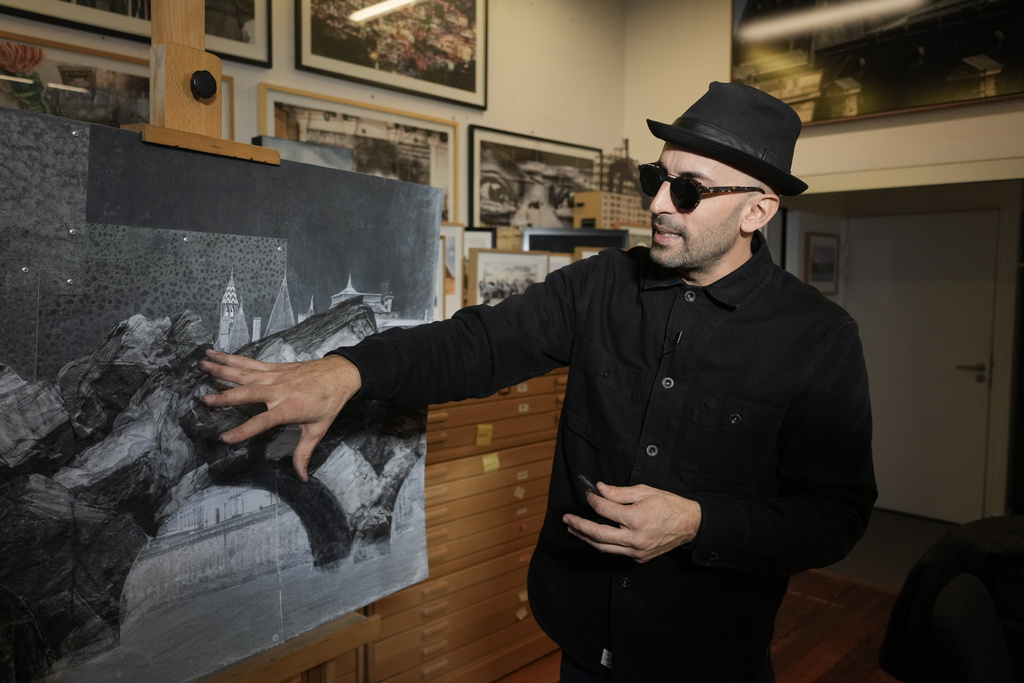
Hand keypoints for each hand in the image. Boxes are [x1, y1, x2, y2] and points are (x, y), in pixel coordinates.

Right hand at [199, 349, 361, 481]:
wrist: (341, 374)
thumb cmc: (329, 402)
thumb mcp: (318, 430)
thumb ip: (304, 452)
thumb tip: (302, 476)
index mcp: (288, 408)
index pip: (261, 422)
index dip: (243, 431)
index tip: (224, 438)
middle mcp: (278, 390)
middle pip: (247, 393)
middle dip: (225, 397)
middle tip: (204, 399)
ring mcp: (274, 376)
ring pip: (244, 372)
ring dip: (221, 369)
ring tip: (200, 365)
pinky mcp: (274, 367)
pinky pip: (249, 362)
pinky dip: (231, 357)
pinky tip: (215, 353)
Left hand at [562, 483, 701, 562]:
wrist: (690, 525)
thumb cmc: (669, 505)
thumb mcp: (645, 491)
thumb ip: (619, 492)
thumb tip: (599, 489)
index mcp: (637, 518)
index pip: (604, 509)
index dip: (592, 499)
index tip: (588, 493)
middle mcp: (635, 538)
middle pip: (598, 534)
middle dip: (579, 526)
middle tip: (566, 519)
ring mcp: (637, 551)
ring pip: (604, 547)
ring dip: (585, 538)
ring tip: (573, 529)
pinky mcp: (639, 558)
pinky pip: (616, 551)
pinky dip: (603, 543)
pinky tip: (594, 536)